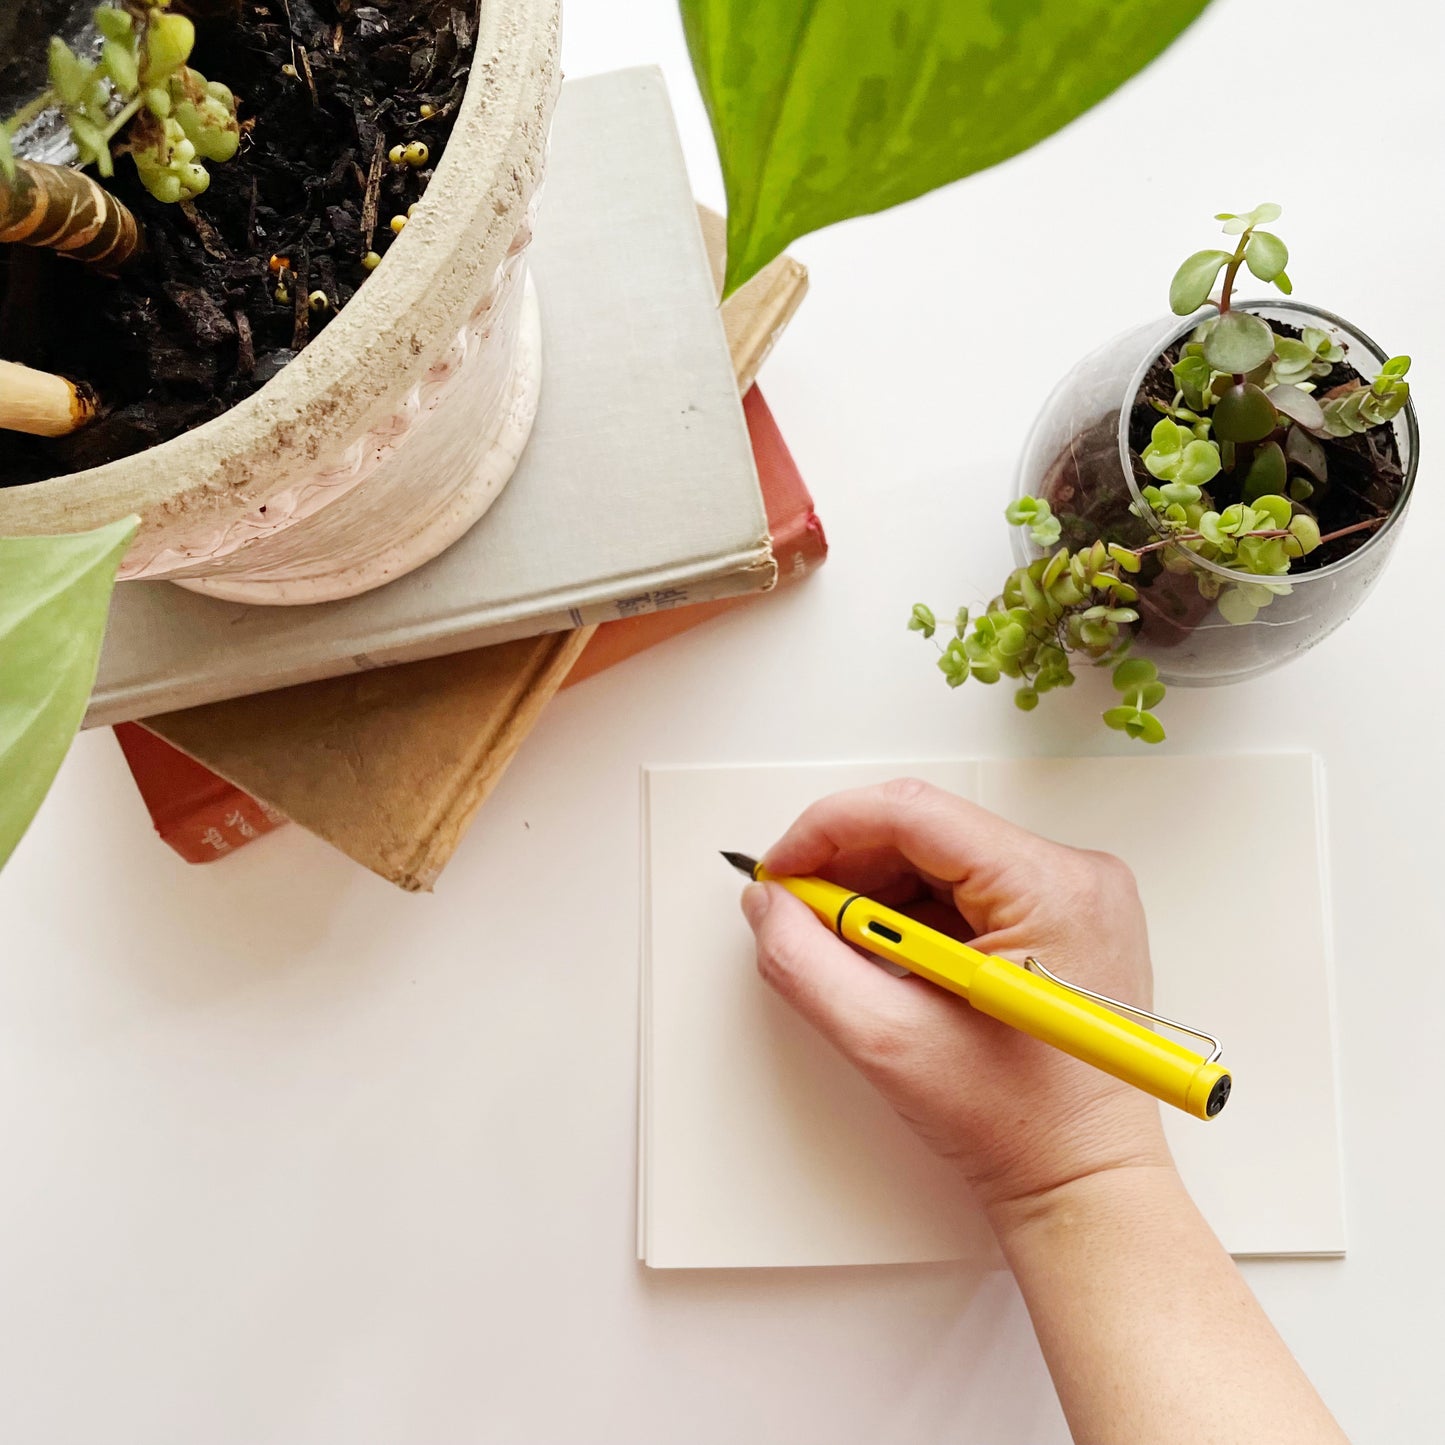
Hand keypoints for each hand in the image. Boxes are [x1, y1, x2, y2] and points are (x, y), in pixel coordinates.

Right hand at [740, 778, 1174, 1222]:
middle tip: (794, 912)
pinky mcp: (1064, 918)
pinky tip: (887, 960)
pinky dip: (912, 912)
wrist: (1085, 1183)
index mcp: (1049, 889)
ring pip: (941, 857)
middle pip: (927, 829)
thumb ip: (806, 964)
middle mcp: (1074, 874)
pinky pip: (968, 886)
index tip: (778, 870)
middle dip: (846, 864)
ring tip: (841, 950)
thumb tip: (768, 905)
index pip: (915, 814)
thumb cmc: (1018, 1127)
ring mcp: (1075, 895)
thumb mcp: (887, 1043)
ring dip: (876, 891)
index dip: (829, 831)